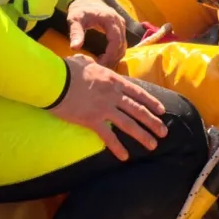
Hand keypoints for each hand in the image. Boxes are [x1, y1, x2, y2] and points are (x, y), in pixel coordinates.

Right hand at [51, 55, 167, 160]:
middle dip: (153, 122)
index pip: (137, 92)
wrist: (54, 80)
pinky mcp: (92, 120)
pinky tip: (125, 157)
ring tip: (153, 145)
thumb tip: (90, 63)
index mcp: (113, 80)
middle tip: (164, 133)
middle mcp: (113, 94)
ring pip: (129, 124)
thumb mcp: (84, 62)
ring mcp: (104, 107)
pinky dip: (117, 147)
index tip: (162, 110)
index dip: (151, 102)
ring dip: (142, 136)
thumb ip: (92, 64)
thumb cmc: (67, 69)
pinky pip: (108, 136)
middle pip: (138, 109)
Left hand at [66, 0, 127, 67]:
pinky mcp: (120, 28)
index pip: (116, 41)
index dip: (110, 55)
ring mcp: (121, 25)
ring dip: (115, 57)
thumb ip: (75, 32)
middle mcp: (119, 22)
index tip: (100, 64)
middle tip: (100, 68)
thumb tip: (75, 47)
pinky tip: (105, 59)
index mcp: (110, 19)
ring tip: (102, 65)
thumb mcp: (75, 19)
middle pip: (122, 45)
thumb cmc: (80, 9)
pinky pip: (121, 43)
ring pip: (123, 46)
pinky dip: (115, 53)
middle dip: (112, 59)